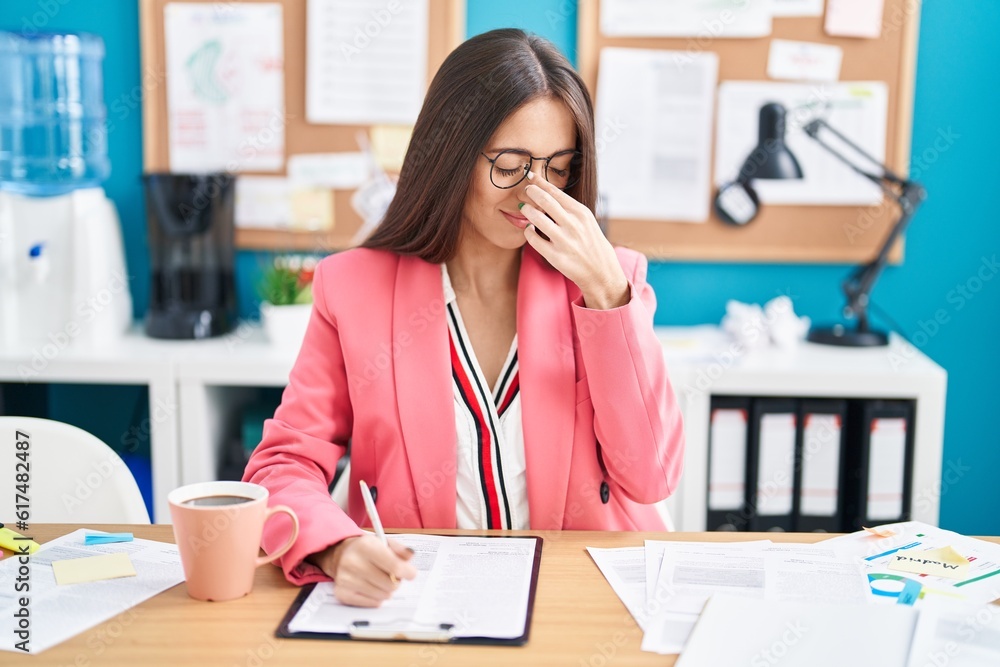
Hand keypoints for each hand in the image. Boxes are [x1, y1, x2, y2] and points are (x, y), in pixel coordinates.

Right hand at [308, 534, 417, 606]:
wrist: (341, 554)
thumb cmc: (367, 549)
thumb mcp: (384, 542)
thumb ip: (400, 550)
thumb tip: (410, 555)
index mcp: (365, 546)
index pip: (395, 566)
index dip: (408, 572)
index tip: (411, 573)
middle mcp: (353, 563)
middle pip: (391, 584)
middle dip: (396, 581)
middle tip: (392, 575)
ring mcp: (346, 580)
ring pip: (383, 596)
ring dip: (387, 589)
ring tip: (380, 579)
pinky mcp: (343, 594)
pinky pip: (373, 603)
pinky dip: (377, 598)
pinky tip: (371, 586)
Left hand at [518, 171, 629, 309]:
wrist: (601, 271)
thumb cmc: (592, 243)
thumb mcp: (587, 221)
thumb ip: (569, 209)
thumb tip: (547, 193)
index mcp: (581, 213)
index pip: (556, 192)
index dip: (540, 182)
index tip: (531, 176)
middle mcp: (573, 225)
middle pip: (545, 201)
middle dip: (531, 192)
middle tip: (525, 190)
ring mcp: (564, 241)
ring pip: (536, 218)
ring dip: (526, 211)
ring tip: (524, 208)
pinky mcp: (555, 256)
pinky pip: (533, 239)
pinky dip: (528, 232)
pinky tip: (529, 229)